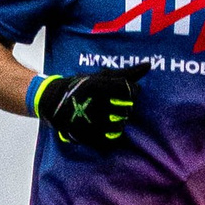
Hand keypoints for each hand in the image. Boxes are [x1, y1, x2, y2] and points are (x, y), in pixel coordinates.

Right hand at [31, 65, 149, 149]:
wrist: (55, 102)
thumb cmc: (83, 87)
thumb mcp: (102, 76)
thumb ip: (126, 74)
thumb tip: (149, 65)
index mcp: (98, 86)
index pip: (129, 90)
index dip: (131, 92)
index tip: (125, 92)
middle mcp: (94, 103)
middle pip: (127, 109)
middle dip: (125, 108)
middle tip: (115, 105)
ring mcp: (90, 121)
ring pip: (121, 124)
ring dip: (120, 121)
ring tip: (111, 116)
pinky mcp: (86, 135)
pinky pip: (111, 139)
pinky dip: (113, 135)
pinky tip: (108, 128)